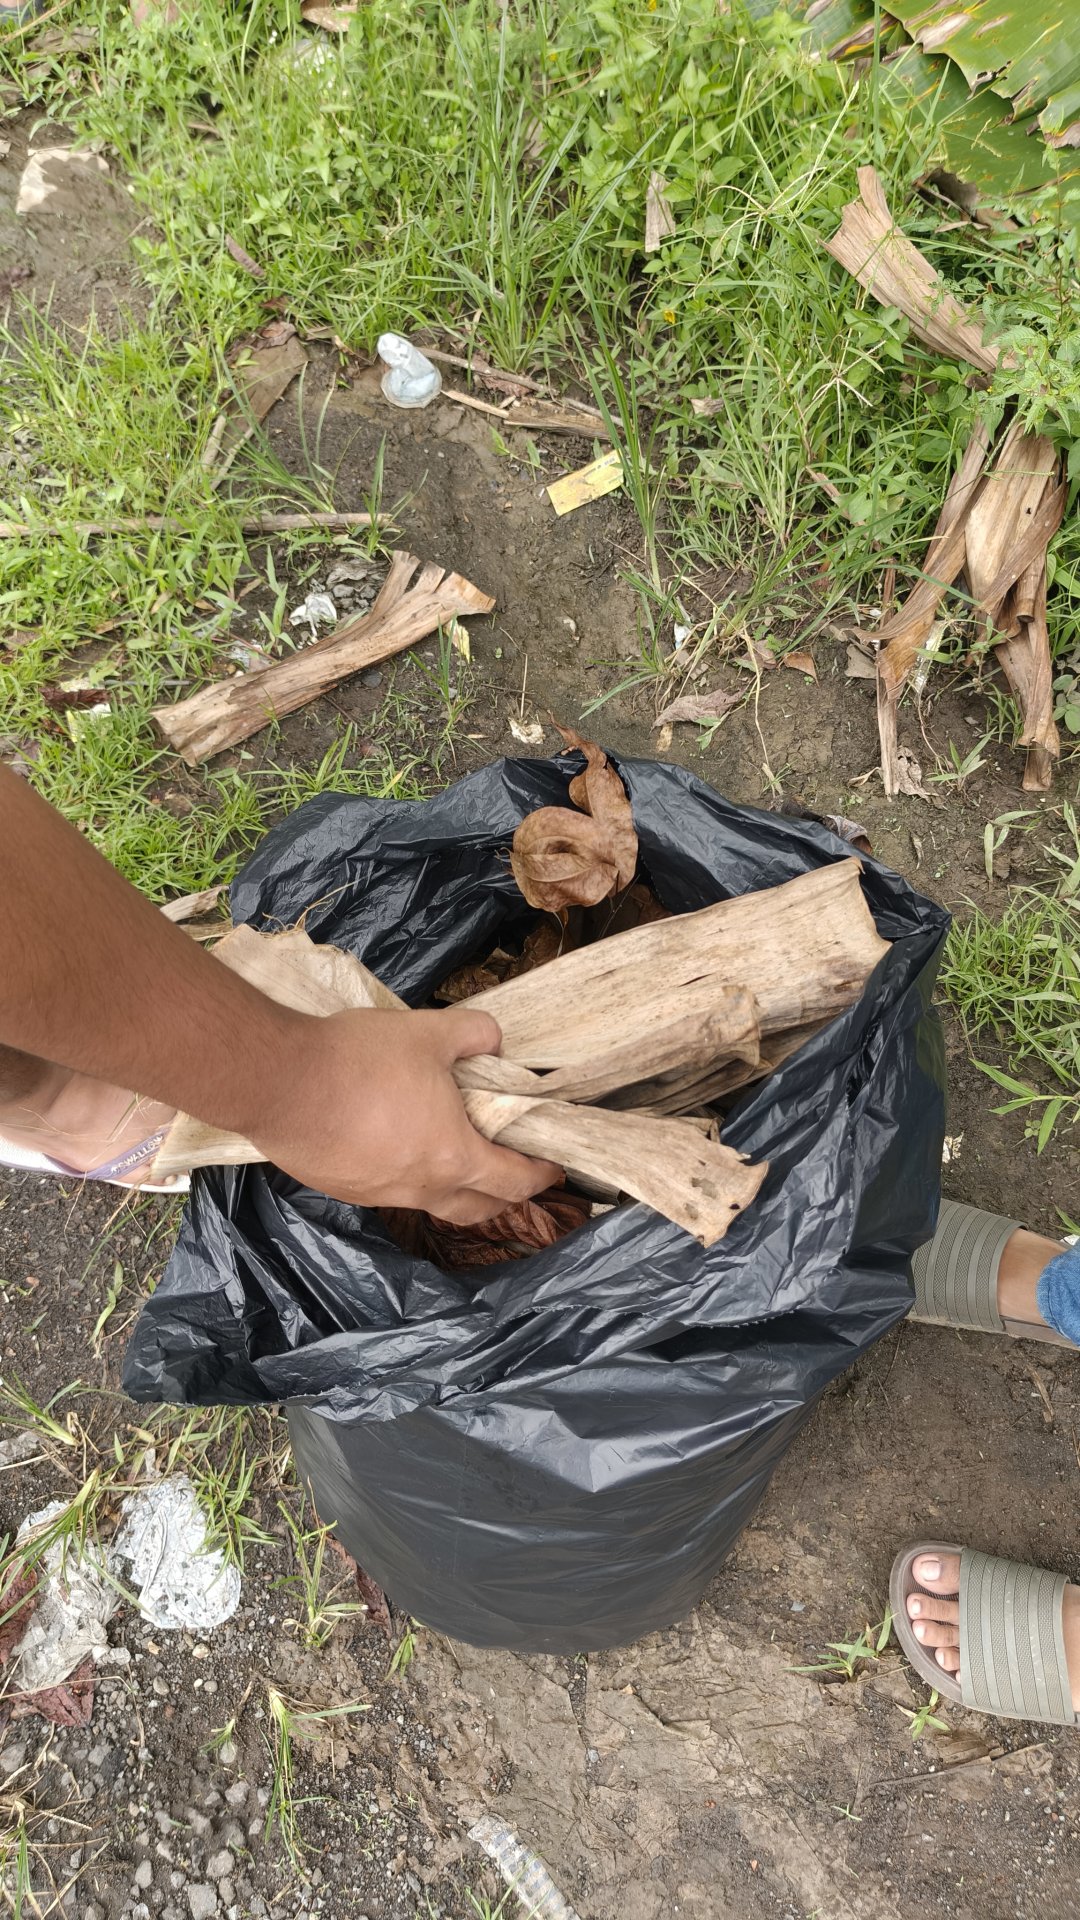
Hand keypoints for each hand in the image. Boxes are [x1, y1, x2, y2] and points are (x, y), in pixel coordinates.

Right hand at [251, 1004, 561, 1223]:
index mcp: (453, 1157)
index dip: (540, 1175)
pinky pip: (392, 1191)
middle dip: (505, 1195)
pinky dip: (410, 1177)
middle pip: (478, 1208)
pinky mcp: (345, 1188)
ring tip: (460, 1163)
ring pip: (433, 1203)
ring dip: (456, 1190)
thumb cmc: (361, 1060)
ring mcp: (379, 1194)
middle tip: (515, 1174)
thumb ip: (474, 1034)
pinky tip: (399, 1148)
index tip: (554, 1169)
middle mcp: (421, 1187)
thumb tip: (493, 1042)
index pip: (513, 1181)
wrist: (279, 1083)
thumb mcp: (428, 1031)